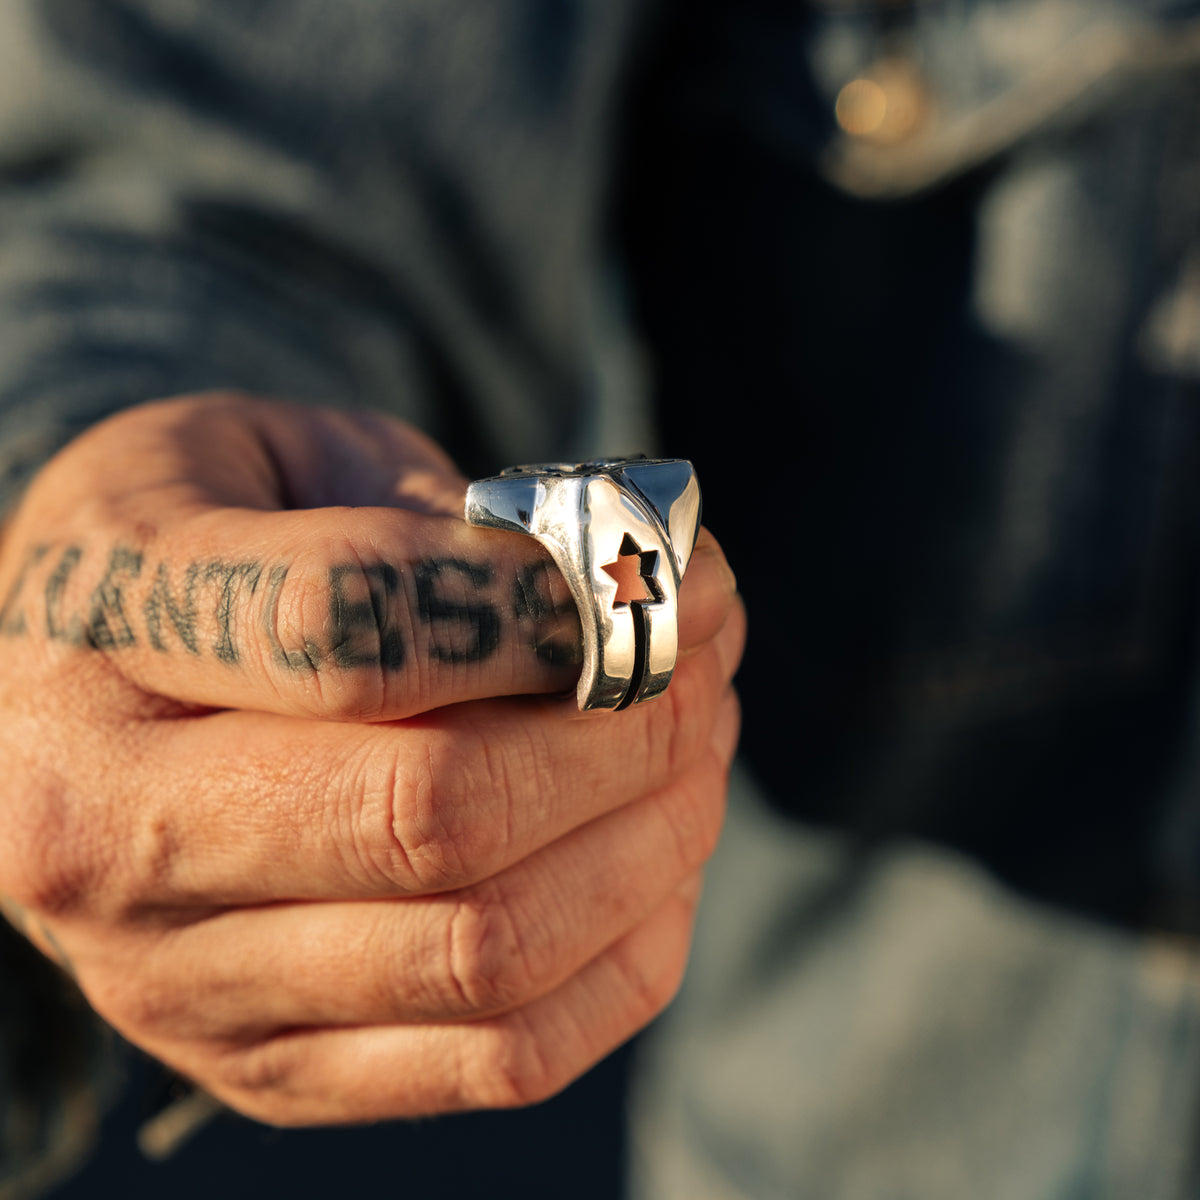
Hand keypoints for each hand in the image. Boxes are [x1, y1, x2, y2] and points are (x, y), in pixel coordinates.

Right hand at [0, 393, 742, 1123]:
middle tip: (702, 657)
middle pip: (436, 812)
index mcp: (101, 637)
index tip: (666, 574)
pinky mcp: (269, 1068)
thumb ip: (427, 511)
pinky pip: (498, 1058)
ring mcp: (185, 982)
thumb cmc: (194, 540)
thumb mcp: (274, 456)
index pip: (353, 631)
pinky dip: (627, 959)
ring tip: (700, 742)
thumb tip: (630, 579)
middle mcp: (111, 836)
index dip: (549, 604)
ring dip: (651, 837)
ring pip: (486, 948)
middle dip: (625, 729)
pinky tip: (661, 861)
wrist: (67, 698)